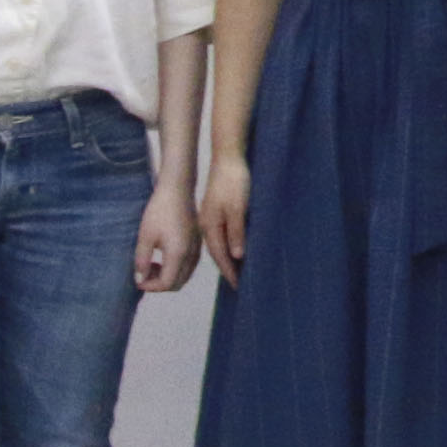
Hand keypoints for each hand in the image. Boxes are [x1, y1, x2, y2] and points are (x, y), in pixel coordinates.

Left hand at [134, 182, 197, 294]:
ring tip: (152, 264)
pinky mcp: (198, 244)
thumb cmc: (159, 211)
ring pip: (184, 276)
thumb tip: (140, 280)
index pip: (166, 284)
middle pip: (177, 284)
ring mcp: (197, 250)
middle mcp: (191, 256)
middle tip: (144, 273)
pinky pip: (188, 266)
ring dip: (168, 277)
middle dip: (159, 284)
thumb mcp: (145, 236)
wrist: (178, 191)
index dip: (150, 286)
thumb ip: (142, 261)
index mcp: (178, 254)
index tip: (137, 280)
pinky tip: (163, 255)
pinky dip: (175, 269)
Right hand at [198, 153, 250, 283]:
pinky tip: (233, 248)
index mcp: (211, 226)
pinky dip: (227, 245)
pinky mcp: (214, 211)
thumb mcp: (238, 208)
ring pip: (218, 244)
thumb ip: (237, 232)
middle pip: (218, 252)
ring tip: (237, 271)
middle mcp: (208, 225)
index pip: (221, 255)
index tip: (238, 286)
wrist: (227, 160)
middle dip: (228, 269)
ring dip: (227, 258)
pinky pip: (220, 234)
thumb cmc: (234, 183)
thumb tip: (237, 256)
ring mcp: (210, 218)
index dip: (230, 271)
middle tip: (239, 284)